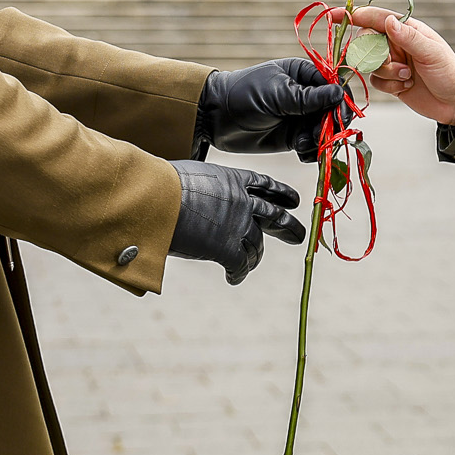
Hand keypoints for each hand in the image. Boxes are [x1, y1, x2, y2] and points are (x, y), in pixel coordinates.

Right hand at [166, 159, 305, 284]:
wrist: (156, 200)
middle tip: (298, 236)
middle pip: (275, 215)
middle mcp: (243, 202)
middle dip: (289, 227)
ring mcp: (238, 226)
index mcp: (233, 179)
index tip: (294, 201)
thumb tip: (198, 198)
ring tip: (249, 264)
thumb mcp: (192, 175)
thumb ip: (205, 188)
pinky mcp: (228, 249)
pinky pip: (240, 266)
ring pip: (256, 246)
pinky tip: (234, 278)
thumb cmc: (162, 185)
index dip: (281, 193)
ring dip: (254, 257)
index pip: (265, 185)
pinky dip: (238, 273)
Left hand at [196, 57, 344, 160]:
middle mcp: (307, 94)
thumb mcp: (277, 95)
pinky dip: (312, 151)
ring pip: (327, 131)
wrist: (216, 118)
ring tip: (301, 144)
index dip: (342, 101)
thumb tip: (339, 93)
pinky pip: (314, 145)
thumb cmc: (244, 95)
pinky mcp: (295, 136)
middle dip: (332, 126)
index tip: (339, 118)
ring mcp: (302, 116)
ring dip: (321, 141)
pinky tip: (299, 150)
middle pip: (336, 110)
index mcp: (305, 74)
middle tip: (318, 136)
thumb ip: (308, 98)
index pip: (336, 84)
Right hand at [339, 7, 454, 124]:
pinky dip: (389, 85)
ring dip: (387, 73)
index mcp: (407, 29)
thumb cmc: (450, 72)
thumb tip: (388, 21)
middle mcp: (396, 43)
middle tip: (396, 65)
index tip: (334, 15)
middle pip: (366, 43)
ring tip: (408, 77)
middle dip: (377, 56)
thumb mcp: (432, 53)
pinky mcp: (391, 81)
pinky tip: (406, 87)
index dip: (353, 15)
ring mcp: (392, 62)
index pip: (375, 17)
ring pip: (369, 64)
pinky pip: (374, 81)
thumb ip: (408, 37)